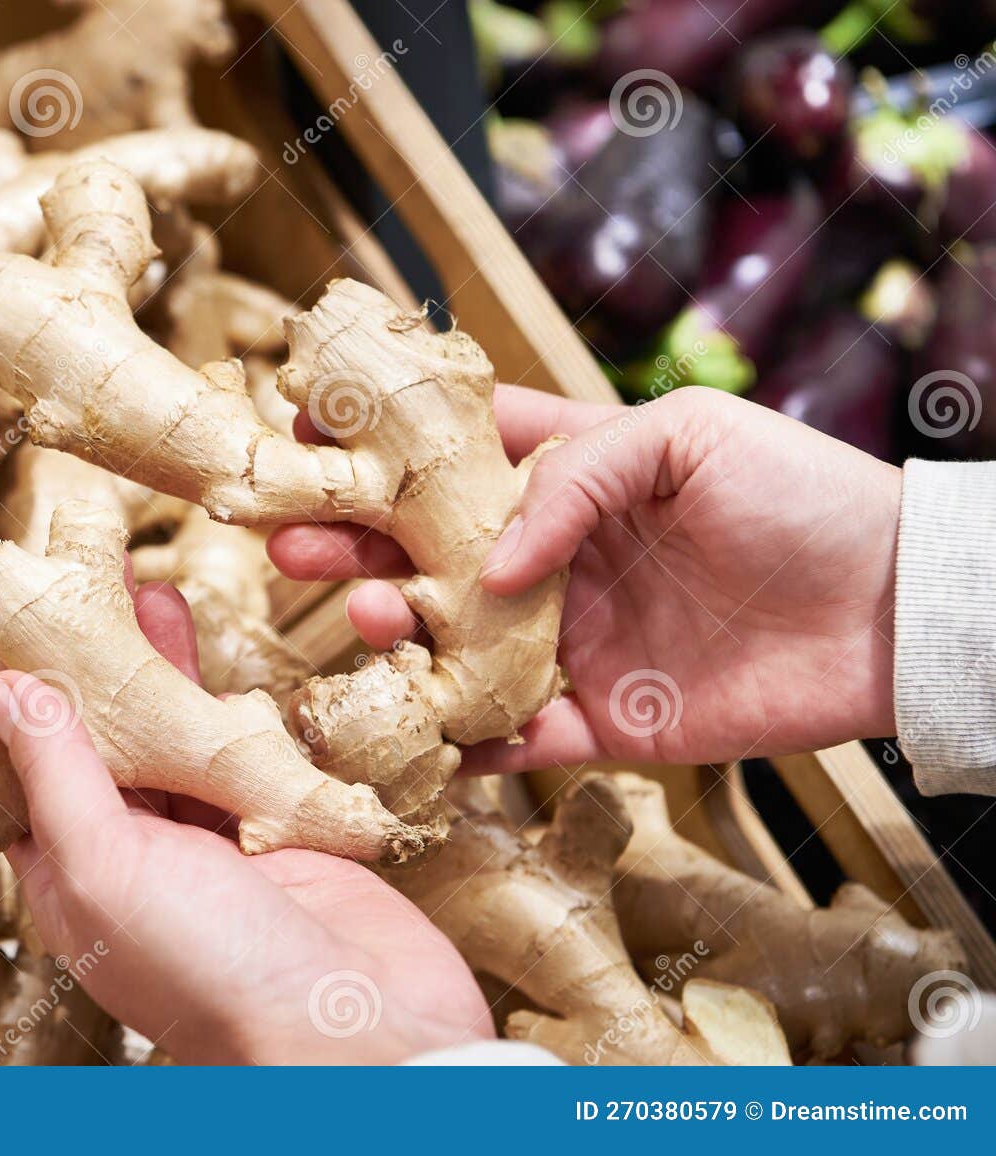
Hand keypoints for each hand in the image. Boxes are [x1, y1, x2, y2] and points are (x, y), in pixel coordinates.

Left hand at [0, 583, 490, 1064]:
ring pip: (178, 742)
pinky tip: (229, 667)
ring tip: (154, 598)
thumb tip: (7, 691)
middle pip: (107, 746)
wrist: (362, 1033)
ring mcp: (214, 850)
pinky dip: (237, 711)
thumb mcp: (107, 868)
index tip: (21, 624)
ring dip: (166, 674)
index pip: (29, 778)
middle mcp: (139, 865)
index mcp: (76, 882)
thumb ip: (59, 776)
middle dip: (98, 668)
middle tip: (94, 588)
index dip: (23, 702)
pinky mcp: (282, 835)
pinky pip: (250, 760)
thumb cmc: (217, 974)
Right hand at [269, 385, 901, 771]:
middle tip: (292, 539)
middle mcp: (558, 557)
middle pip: (432, 551)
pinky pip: (512, 735)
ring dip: (400, 630)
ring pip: (456, 642)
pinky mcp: (600, 719)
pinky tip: (412, 722)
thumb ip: (574, 475)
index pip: (458, 453)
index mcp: (572, 474)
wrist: (892, 609)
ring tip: (367, 613)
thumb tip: (490, 564)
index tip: (311, 427)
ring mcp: (572, 639)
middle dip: (358, 542)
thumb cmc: (800, 495)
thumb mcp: (684, 435)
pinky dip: (460, 736)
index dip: (382, 443)